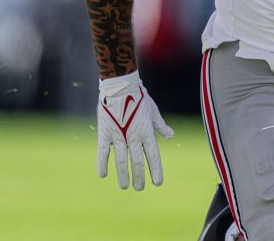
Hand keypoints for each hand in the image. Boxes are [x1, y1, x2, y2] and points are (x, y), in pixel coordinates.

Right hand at [97, 71, 174, 189]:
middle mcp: (134, 136)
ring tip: (125, 186)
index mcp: (147, 132)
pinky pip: (103, 151)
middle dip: (139, 177)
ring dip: (123, 175)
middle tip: (140, 188)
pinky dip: (102, 164)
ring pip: (122, 161)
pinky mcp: (106, 132)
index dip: (156, 170)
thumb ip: (161, 126)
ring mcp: (119, 136)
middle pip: (137, 162)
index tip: (157, 183)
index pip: (153, 156)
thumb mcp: (153, 111)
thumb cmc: (139, 97)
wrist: (120, 85)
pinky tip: (103, 175)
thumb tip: (171, 136)